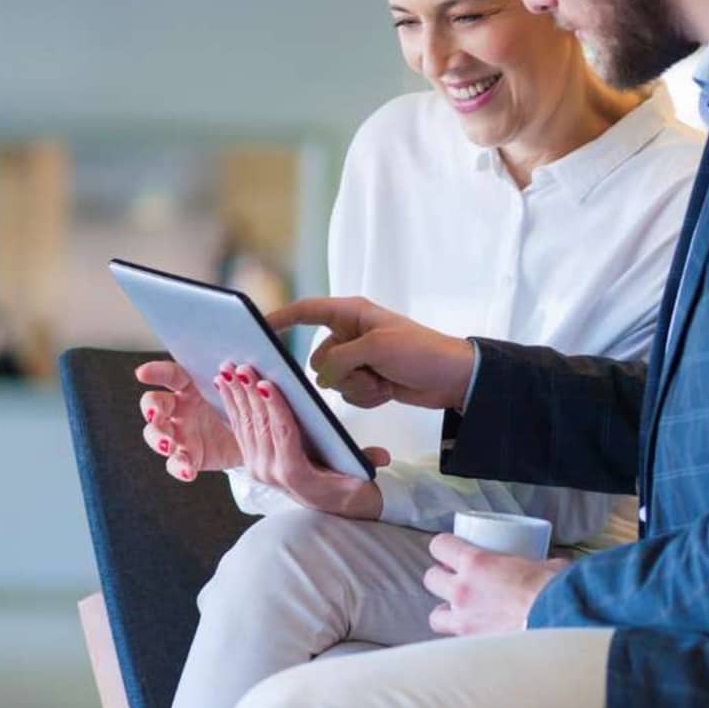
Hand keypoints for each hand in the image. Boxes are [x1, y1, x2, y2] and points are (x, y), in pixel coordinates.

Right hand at [136, 359, 241, 481]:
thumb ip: (238, 383)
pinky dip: (179, 467)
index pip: (171, 375)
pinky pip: (175, 463)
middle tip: (156, 415)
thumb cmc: (244, 408)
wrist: (255, 440)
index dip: (156, 371)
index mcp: (192, 387)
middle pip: (154, 404)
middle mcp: (180, 409)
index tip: (142, 373)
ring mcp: (180, 433)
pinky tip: (188, 471)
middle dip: (151, 409)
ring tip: (168, 445)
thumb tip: (244, 370)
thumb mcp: (243, 393)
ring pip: (156, 434)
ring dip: (158, 439)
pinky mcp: (187, 456)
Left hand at [214, 362, 391, 520]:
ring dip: (235, 395)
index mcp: (295, 474)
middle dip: (249, 394)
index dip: (275, 409)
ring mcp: (259, 468)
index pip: (284, 434)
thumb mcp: (360, 479)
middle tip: (241, 366)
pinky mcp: (253, 462)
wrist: (336, 511)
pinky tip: (225, 387)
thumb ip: (366, 463)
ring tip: (227, 369)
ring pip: (245, 425)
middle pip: (260, 425)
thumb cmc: (349, 490)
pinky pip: (240, 430)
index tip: (268, 384)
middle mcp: (271, 472)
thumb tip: (382, 456)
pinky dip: (232, 405)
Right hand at [270, 296, 475, 411]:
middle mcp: (350, 334)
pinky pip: (348, 394)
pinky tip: (388, 389)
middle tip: (368, 370)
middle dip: (339, 372)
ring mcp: (358, 359)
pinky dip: (366, 396)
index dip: (280, 318)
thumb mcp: (376, 348)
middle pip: (317, 359)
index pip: (307, 311)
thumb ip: (339, 359)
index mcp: (352, 313)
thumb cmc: (421, 351)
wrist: (453, 379)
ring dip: (356, 387)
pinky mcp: (367, 379)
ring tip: (383, 379)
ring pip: (332, 382)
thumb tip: (321, 377)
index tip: (255, 328)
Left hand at [421, 534, 565, 636]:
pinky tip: (476, 637)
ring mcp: (465, 621)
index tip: (451, 549)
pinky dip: (463, 638)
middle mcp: (463, 591)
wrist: (557, 621)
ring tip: (460, 612)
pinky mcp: (474, 645)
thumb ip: (536, 563)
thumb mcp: (544, 564)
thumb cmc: (553, 590)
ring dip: (445, 612)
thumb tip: (548, 566)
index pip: (440, 546)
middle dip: (441, 578)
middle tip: (456, 579)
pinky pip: (457, 641)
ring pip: (435, 616)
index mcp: (476, 563)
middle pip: (430, 578)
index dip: (443, 546)